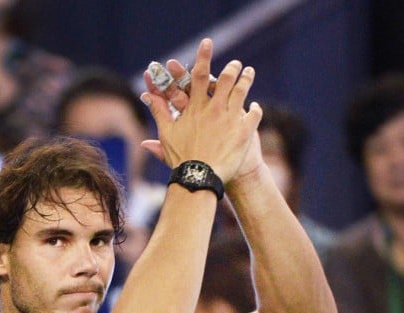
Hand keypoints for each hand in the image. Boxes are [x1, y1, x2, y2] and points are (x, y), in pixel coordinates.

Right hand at [139, 38, 260, 185]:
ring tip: (249, 72)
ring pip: (242, 91)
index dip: (203, 57)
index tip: (208, 43)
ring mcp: (231, 119)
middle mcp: (215, 109)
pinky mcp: (245, 131)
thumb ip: (159, 113)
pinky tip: (256, 107)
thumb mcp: (167, 134)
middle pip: (226, 79)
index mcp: (196, 108)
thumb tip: (147, 97)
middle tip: (235, 64)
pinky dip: (255, 109)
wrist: (200, 178)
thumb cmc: (181, 158)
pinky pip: (255, 114)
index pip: (198, 75)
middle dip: (231, 68)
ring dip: (246, 79)